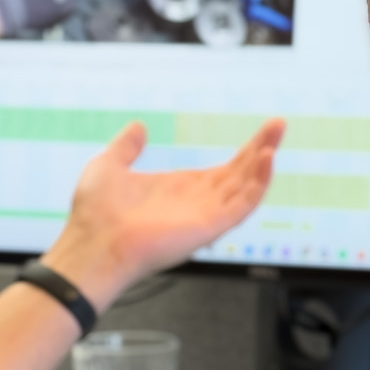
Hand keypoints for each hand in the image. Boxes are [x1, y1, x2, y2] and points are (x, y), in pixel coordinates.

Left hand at [44, 118, 285, 310]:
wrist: (91, 245)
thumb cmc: (94, 216)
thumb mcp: (109, 165)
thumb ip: (126, 147)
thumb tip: (138, 127)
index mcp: (180, 190)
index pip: (224, 170)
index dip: (245, 151)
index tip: (263, 130)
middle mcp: (197, 203)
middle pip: (240, 174)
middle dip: (261, 148)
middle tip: (279, 124)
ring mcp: (204, 216)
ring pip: (245, 188)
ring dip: (262, 163)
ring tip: (274, 138)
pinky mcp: (207, 227)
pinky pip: (242, 206)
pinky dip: (257, 184)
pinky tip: (266, 160)